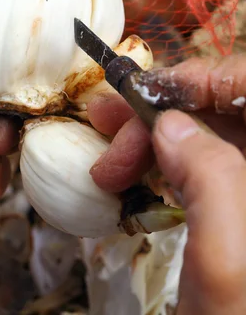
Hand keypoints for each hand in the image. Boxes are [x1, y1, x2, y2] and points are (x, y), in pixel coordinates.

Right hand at [88, 55, 245, 314]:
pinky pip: (202, 167)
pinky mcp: (235, 211)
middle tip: (107, 130)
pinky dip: (162, 161)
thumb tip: (170, 123)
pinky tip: (131, 173)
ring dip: (155, 137)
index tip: (143, 94)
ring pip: (212, 136)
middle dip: (164, 112)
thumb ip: (211, 176)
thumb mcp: (229, 261)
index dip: (203, 78)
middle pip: (230, 110)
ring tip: (108, 161)